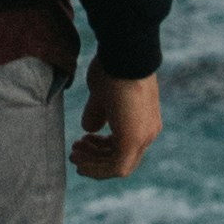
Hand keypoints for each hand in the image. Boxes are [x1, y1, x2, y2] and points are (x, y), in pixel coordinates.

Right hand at [73, 68, 160, 183]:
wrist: (125, 55)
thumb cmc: (112, 68)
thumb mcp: (101, 95)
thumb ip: (97, 113)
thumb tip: (89, 129)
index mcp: (144, 120)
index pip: (125, 145)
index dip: (102, 149)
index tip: (83, 141)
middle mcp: (148, 131)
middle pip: (122, 157)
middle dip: (96, 157)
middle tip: (75, 151)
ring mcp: (143, 136)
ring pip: (118, 164)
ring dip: (94, 163)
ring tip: (74, 155)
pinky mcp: (134, 140)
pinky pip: (116, 166)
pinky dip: (97, 168)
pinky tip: (81, 164)